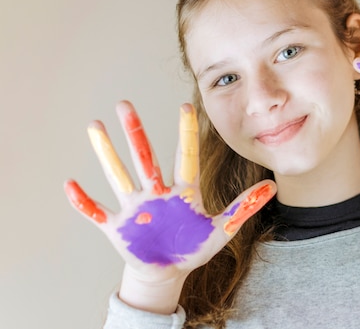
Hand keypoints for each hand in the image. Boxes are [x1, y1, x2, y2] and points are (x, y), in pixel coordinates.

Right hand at [64, 101, 275, 283]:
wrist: (168, 271)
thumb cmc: (192, 246)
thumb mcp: (223, 228)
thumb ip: (245, 206)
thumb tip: (273, 186)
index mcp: (183, 192)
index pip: (185, 156)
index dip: (186, 133)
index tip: (186, 105)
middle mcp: (156, 193)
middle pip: (145, 157)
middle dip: (135, 132)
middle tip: (125, 104)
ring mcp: (135, 208)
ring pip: (119, 176)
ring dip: (106, 154)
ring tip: (95, 126)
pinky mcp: (117, 227)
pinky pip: (96, 212)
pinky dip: (83, 201)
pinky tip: (70, 184)